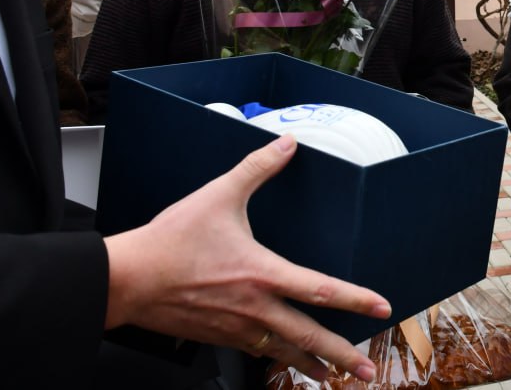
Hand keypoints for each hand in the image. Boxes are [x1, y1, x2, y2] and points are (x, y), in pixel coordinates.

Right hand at [104, 135, 390, 381]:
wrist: (128, 280)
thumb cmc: (170, 243)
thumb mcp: (219, 195)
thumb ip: (257, 168)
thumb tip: (286, 144)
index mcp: (262, 274)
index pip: (321, 290)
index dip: (356, 300)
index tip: (382, 308)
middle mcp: (255, 308)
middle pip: (310, 337)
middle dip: (343, 355)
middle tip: (367, 370)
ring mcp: (237, 328)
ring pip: (284, 353)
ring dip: (313, 365)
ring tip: (334, 377)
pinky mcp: (219, 337)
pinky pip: (258, 353)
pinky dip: (278, 361)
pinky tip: (284, 362)